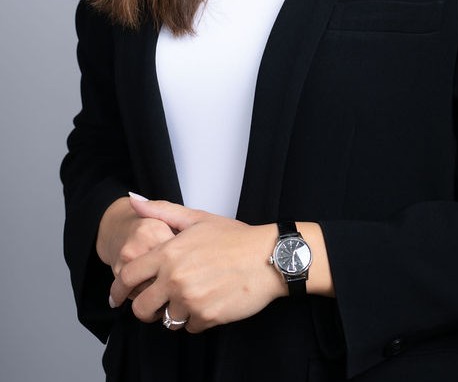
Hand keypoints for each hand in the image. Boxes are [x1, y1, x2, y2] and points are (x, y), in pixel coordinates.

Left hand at [109, 198, 283, 331]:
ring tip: (188, 298)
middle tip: (153, 304)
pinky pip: (189, 327)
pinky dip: (195, 319)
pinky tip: (207, 302)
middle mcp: (175, 278)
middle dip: (144, 308)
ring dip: (173, 313)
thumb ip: (162, 211)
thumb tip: (134, 201)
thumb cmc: (235, 237)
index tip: (116, 297)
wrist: (269, 257)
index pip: (128, 276)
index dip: (117, 289)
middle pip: (141, 308)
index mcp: (169, 253)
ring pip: (166, 320)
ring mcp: (191, 300)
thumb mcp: (197, 218)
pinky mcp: (207, 317)